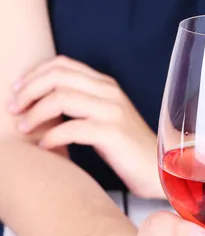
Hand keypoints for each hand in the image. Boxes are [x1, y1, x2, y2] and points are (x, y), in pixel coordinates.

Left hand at [9, 55, 163, 198]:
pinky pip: (72, 128)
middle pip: (57, 77)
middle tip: (13, 108)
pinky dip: (51, 136)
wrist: (159, 170)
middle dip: (28, 91)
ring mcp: (112, 112)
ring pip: (61, 98)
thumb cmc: (127, 149)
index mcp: (105, 85)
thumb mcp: (104, 118)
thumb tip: (42, 105)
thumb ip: (81, 105)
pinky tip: (44, 146)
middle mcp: (109, 92)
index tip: (17, 91)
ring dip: (35, 112)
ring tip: (23, 127)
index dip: (33, 74)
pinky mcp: (112, 134)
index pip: (62, 65)